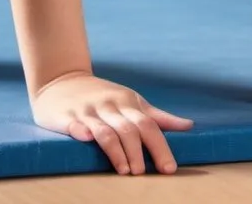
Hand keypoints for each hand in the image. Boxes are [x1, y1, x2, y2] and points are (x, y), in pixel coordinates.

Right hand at [31, 72, 193, 174]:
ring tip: (124, 171)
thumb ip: (158, 116)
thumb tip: (189, 126)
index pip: (149, 125)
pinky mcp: (67, 116)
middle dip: (138, 152)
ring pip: (105, 131)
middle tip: (143, 174)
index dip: (160, 147)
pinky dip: (81, 131)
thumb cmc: (103, 95)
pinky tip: (85, 138)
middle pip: (129, 129)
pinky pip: (75, 124)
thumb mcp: (131, 101)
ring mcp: (88, 111)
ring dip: (116, 151)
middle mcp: (110, 106)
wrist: (63, 79)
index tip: (169, 169)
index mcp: (127, 102)